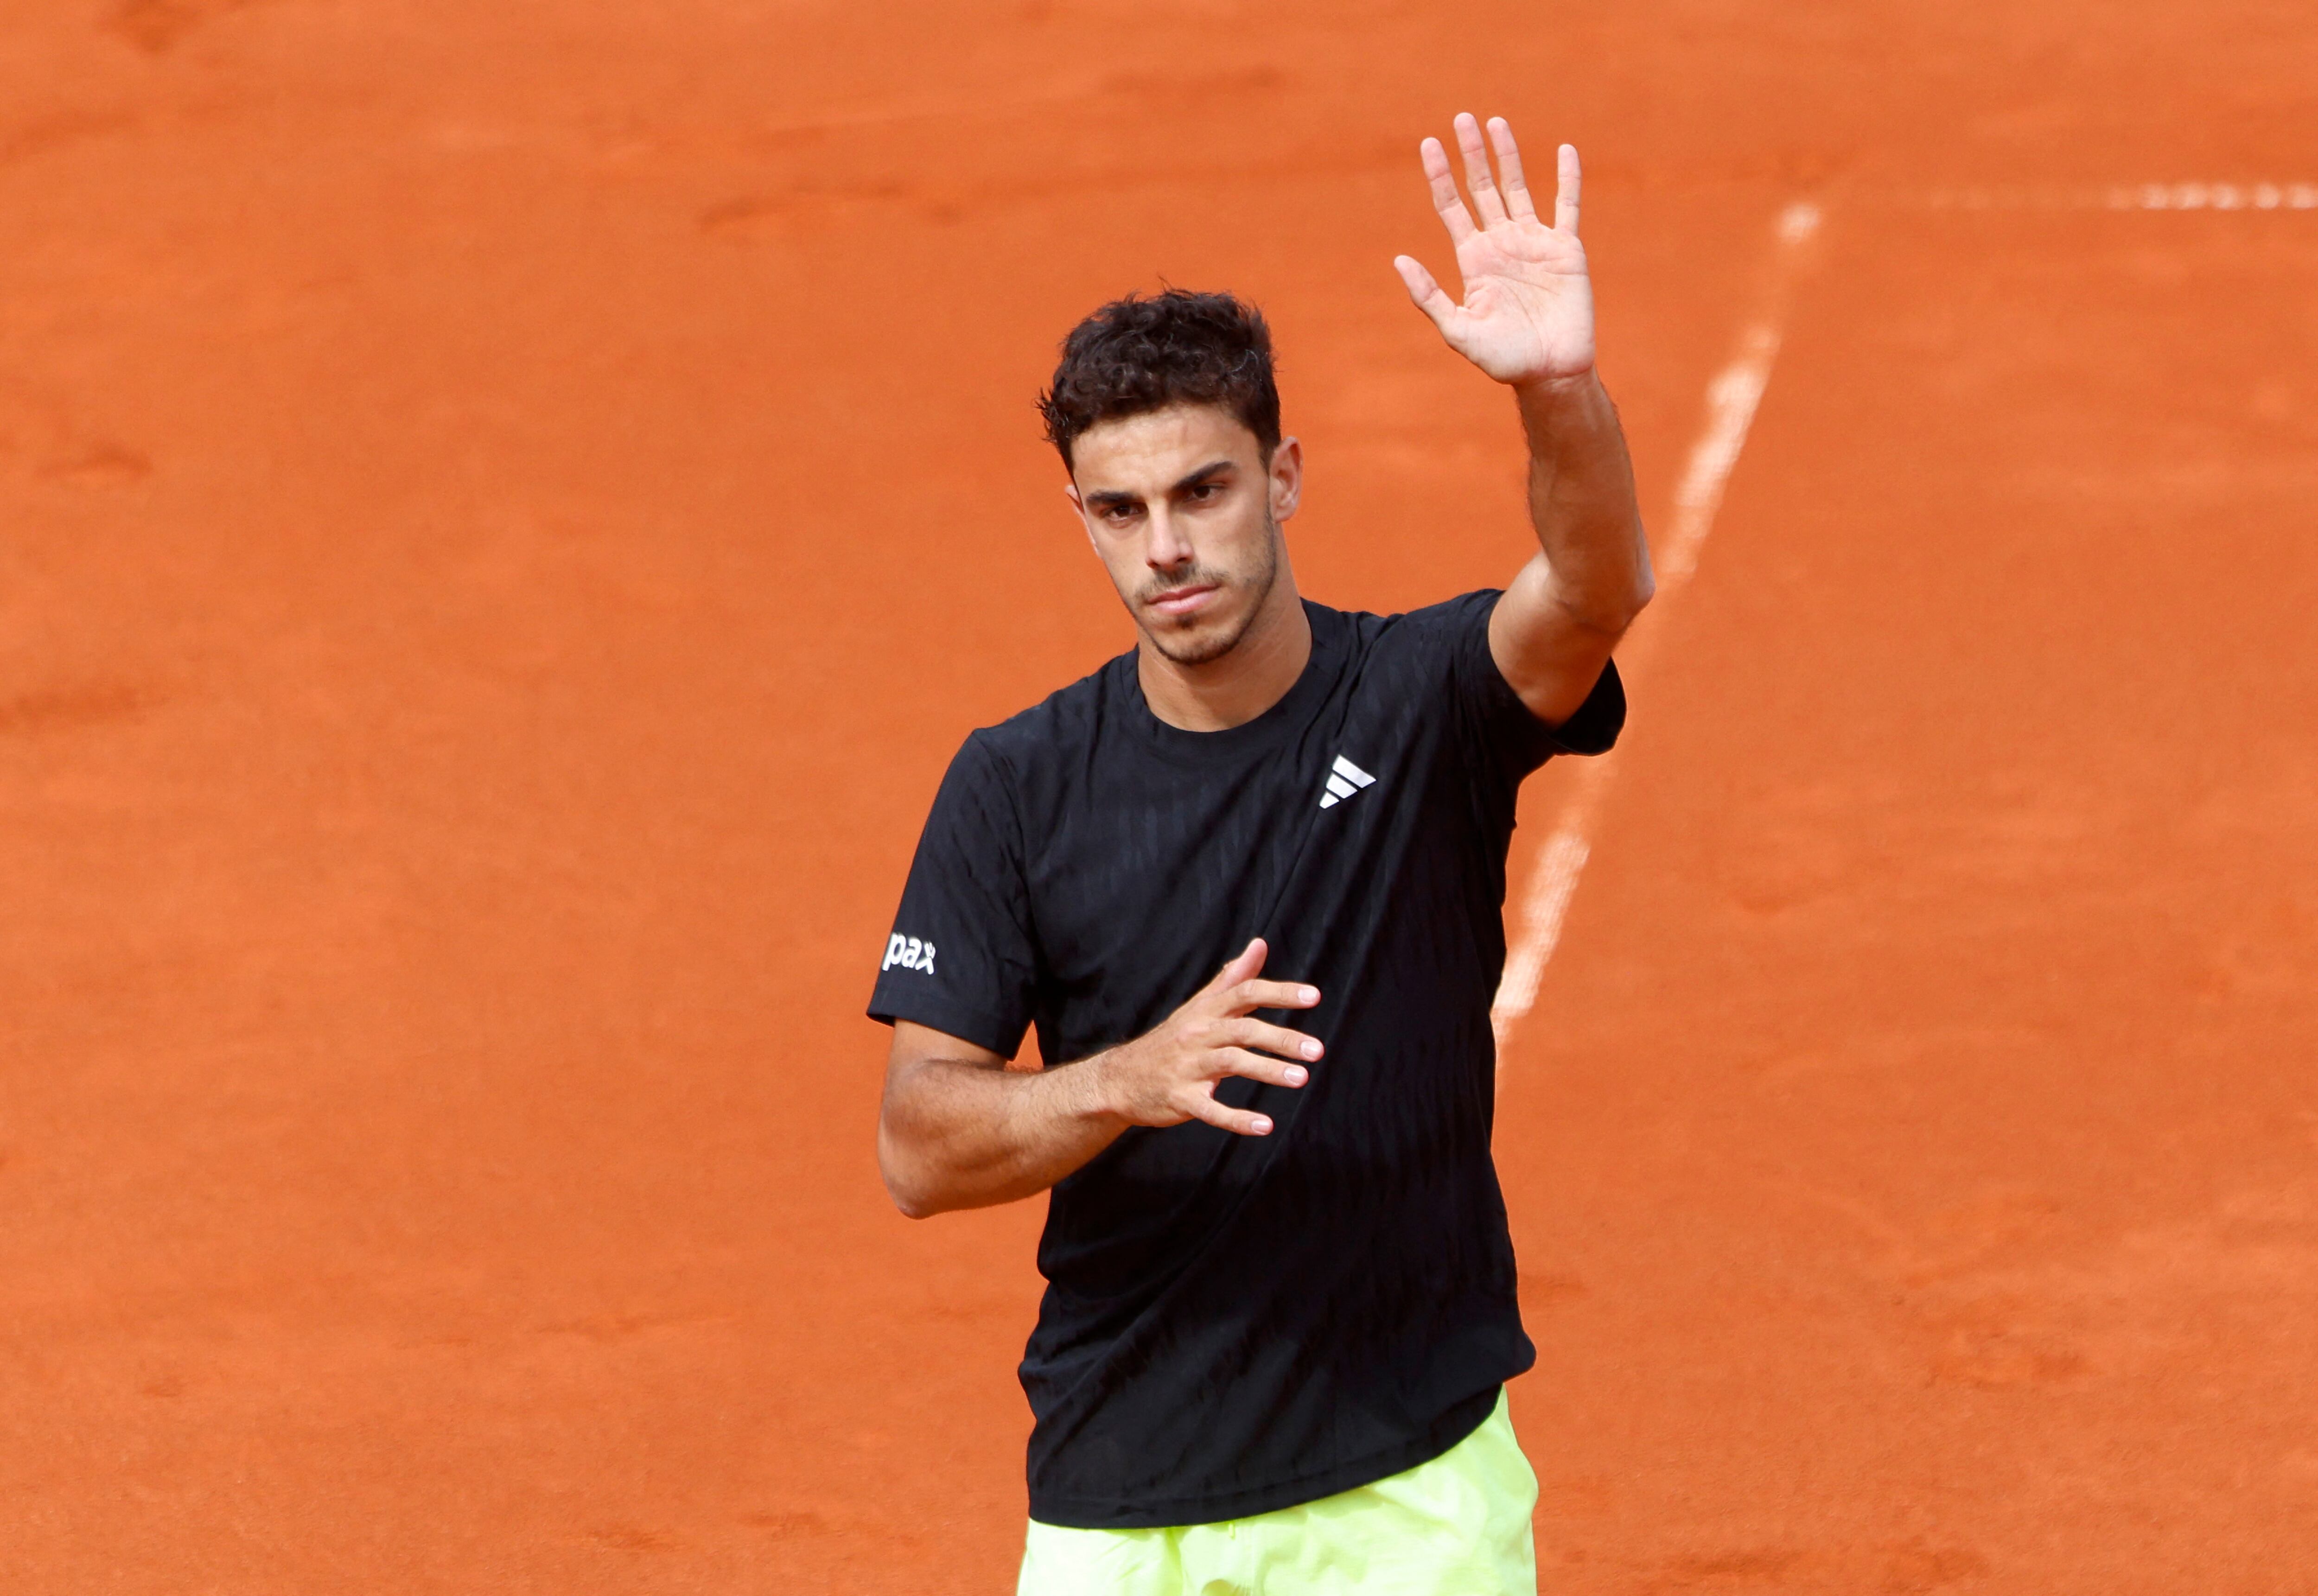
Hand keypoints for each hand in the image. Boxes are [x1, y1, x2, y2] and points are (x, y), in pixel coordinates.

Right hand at [1093, 938, 1320, 1136]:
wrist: (1120, 1078)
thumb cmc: (1170, 1040)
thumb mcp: (1199, 1005)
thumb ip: (1233, 978)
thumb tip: (1260, 945)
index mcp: (1205, 1011)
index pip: (1245, 993)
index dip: (1279, 993)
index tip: (1314, 996)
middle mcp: (1197, 1034)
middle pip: (1243, 1029)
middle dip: (1282, 1039)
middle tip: (1317, 1051)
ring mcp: (1188, 1067)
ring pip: (1231, 1064)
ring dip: (1267, 1071)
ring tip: (1301, 1079)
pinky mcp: (1181, 1098)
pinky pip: (1211, 1110)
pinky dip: (1238, 1119)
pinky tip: (1265, 1125)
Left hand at [1394, 114, 1593, 387]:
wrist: (1551, 374)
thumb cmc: (1504, 359)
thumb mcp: (1458, 331)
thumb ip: (1429, 296)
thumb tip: (1398, 259)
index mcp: (1474, 259)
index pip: (1452, 207)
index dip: (1440, 176)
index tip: (1428, 144)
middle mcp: (1502, 244)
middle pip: (1482, 188)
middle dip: (1471, 154)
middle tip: (1461, 118)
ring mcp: (1534, 243)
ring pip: (1518, 188)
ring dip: (1507, 156)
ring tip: (1496, 122)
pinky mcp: (1566, 250)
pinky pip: (1567, 206)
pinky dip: (1567, 179)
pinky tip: (1564, 150)